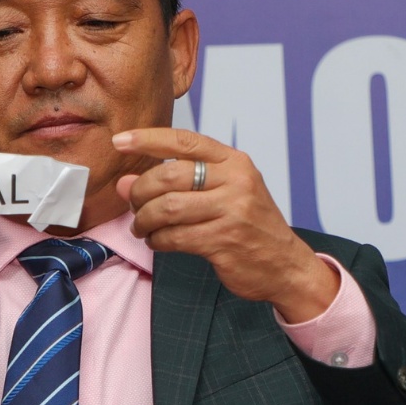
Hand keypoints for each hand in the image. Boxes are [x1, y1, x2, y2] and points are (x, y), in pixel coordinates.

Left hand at [112, 128, 337, 322]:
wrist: (286, 265)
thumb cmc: (248, 223)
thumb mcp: (222, 191)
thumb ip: (177, 182)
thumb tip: (124, 181)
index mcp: (234, 162)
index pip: (184, 141)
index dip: (147, 139)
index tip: (120, 140)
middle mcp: (236, 181)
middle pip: (169, 175)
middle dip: (140, 190)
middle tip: (133, 203)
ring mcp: (232, 212)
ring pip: (167, 207)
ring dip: (144, 219)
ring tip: (141, 226)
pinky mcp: (224, 241)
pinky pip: (174, 236)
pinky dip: (157, 239)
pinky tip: (157, 241)